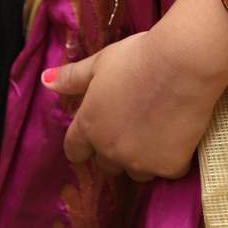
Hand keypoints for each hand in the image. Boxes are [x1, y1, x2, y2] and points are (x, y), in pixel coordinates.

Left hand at [44, 26, 222, 181]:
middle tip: (135, 121)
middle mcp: (110, 150)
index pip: (74, 150)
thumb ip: (72, 77)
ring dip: (144, 156)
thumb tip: (44, 80)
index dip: (83, 144)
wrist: (182, 63)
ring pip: (137, 171)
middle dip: (117, 148)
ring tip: (159, 127)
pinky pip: (169, 169)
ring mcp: (140, 162)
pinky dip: (174, 156)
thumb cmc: (138, 56)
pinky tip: (181, 131)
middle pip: (107, 163)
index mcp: (89, 125)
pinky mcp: (170, 167)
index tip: (95, 134)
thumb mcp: (101, 62)